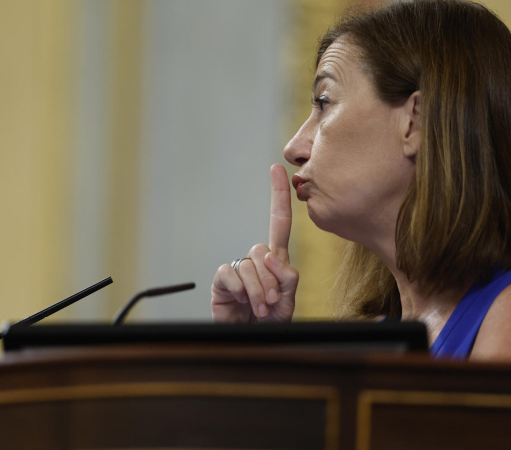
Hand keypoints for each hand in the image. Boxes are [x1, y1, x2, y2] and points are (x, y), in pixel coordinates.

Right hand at [211, 164, 299, 322]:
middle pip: (264, 252)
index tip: (278, 169)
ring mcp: (238, 268)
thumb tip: (272, 257)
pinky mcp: (222, 279)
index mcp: (276, 260)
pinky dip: (240, 291)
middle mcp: (256, 259)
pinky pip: (230, 274)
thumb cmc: (271, 321)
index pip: (279, 222)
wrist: (252, 341)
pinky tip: (241, 304)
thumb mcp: (288, 301)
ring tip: (260, 310)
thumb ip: (287, 279)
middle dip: (271, 281)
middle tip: (271, 304)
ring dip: (258, 291)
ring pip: (250, 266)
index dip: (279, 196)